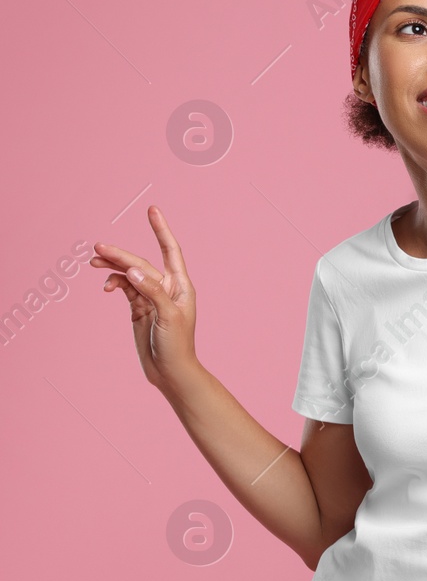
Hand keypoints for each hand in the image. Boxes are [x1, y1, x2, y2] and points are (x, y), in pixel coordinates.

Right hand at [91, 205, 199, 393]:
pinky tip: (106, 287)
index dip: (161, 229)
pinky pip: (124, 288)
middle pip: (141, 263)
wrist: (169, 371)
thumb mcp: (168, 317)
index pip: (170, 250)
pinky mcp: (138, 307)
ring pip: (129, 274)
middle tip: (97, 248)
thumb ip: (152, 291)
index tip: (152, 209)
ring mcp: (151, 296)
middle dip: (120, 254)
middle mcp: (166, 287)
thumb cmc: (177, 345)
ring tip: (93, 261)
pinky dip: (114, 283)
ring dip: (112, 267)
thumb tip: (133, 270)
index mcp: (180, 286)